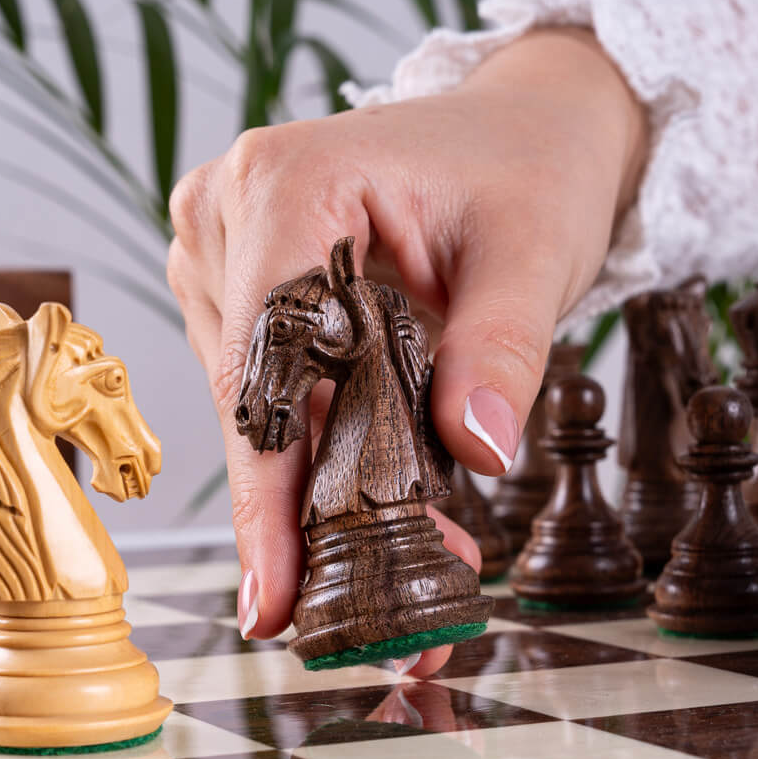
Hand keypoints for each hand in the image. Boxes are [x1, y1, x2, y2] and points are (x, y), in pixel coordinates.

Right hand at [169, 29, 646, 675]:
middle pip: (251, 404)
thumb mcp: (536, 253)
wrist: (521, 131)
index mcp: (287, 184)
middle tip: (383, 628)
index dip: (265, 494)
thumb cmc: (527, 171)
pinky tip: (383, 512)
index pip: (261, 363)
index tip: (274, 597)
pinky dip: (325, 462)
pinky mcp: (235, 292)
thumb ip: (502, 349)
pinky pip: (269, 399)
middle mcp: (227, 216)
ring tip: (413, 566)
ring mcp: (221, 255)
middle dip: (314, 521)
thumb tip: (478, 448)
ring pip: (256, 414)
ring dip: (325, 499)